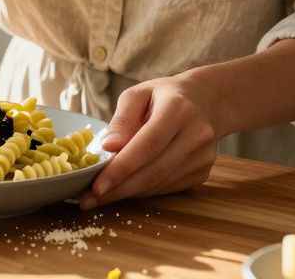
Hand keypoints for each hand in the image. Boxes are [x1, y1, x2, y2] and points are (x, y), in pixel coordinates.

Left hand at [80, 74, 221, 208]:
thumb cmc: (164, 96)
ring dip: (127, 194)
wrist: (204, 102)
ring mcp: (203, 157)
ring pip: (159, 184)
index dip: (121, 169)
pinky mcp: (202, 173)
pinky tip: (125, 188)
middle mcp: (196, 135)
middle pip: (153, 171)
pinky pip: (167, 188)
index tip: (96, 186)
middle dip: (118, 189)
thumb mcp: (138, 94)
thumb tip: (108, 147)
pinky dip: (143, 191)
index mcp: (178, 110)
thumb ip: (122, 120)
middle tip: (90, 200)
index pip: (147, 146)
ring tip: (101, 196)